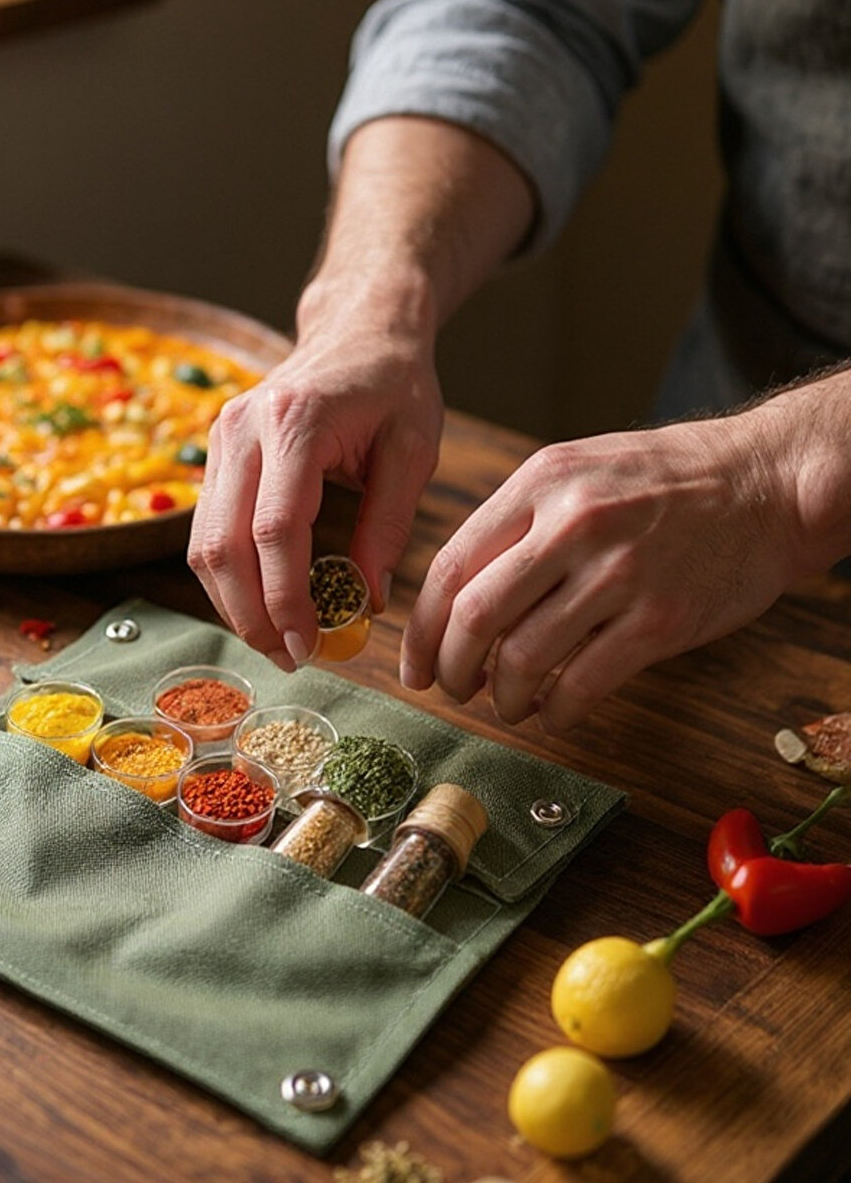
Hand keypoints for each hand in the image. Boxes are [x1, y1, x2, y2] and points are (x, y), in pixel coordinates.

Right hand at [188, 301, 442, 668]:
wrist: (359, 328)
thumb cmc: (395, 383)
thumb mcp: (413, 449)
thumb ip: (389, 524)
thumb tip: (367, 600)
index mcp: (297, 421)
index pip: (274, 529)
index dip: (285, 597)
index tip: (308, 644)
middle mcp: (244, 428)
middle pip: (223, 544)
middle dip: (251, 614)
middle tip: (289, 658)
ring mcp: (221, 438)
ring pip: (203, 543)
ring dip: (233, 602)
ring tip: (275, 641)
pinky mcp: (217, 452)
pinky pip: (206, 529)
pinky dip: (228, 576)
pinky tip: (261, 603)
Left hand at [400, 410, 803, 732]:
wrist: (767, 482)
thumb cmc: (669, 481)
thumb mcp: (579, 471)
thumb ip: (518, 522)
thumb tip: (455, 596)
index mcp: (540, 483)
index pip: (450, 567)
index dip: (422, 629)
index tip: (415, 664)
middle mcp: (573, 525)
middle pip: (476, 617)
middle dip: (452, 669)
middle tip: (455, 689)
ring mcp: (618, 574)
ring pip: (524, 658)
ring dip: (503, 697)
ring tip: (508, 703)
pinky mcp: (659, 620)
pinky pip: (582, 684)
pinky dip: (556, 711)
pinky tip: (554, 711)